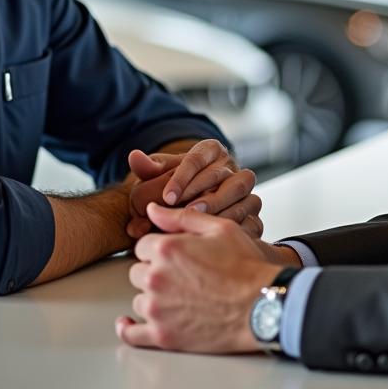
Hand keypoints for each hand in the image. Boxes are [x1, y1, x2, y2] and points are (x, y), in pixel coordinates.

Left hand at [116, 202, 281, 352]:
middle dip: (154, 271)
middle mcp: (156, 277)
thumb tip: (152, 209)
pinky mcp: (164, 335)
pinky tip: (127, 324)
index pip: (142, 246)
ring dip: (152, 297)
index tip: (173, 255)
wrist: (262, 304)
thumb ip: (180, 217)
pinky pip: (133, 335)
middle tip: (180, 276)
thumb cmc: (245, 265)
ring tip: (178, 297)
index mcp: (167, 248)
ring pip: (139, 300)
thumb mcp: (219, 228)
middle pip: (138, 272)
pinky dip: (128, 329)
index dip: (158, 248)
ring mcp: (158, 308)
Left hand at [125, 141, 261, 239]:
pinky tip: (217, 237)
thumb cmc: (177, 189)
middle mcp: (231, 167)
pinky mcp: (253, 212)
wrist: (198, 208)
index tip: (167, 196)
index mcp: (211, 151)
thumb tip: (134, 157)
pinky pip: (252, 215)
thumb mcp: (163, 176)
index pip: (198, 157)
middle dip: (201, 192)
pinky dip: (236, 225)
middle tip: (184, 210)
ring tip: (197, 220)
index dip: (183, 176)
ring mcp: (246, 189)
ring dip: (219, 206)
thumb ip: (149, 169)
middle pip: (221, 175)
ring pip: (241, 192)